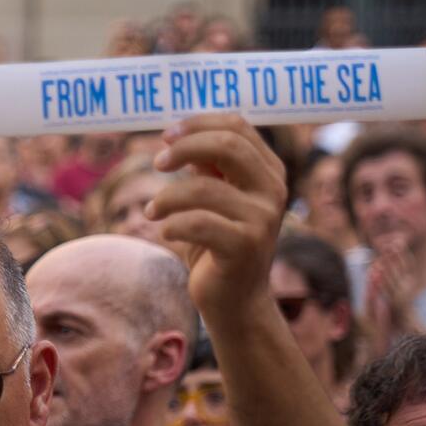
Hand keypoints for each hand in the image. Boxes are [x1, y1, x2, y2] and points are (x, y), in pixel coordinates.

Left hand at [147, 115, 285, 321]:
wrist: (235, 301)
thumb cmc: (218, 245)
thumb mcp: (214, 199)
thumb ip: (208, 168)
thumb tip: (181, 133)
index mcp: (268, 171)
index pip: (237, 126)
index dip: (198, 123)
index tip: (167, 135)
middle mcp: (272, 190)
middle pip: (227, 146)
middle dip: (184, 148)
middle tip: (157, 163)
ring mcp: (262, 218)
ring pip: (202, 188)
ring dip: (167, 197)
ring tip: (153, 211)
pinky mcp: (244, 246)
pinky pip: (197, 223)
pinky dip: (171, 224)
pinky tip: (164, 232)